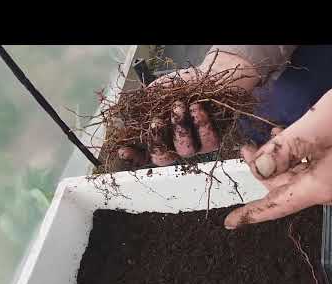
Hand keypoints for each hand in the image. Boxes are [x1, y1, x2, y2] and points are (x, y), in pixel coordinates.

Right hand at [120, 51, 260, 166]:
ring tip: (178, 106)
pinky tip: (197, 107)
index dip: (132, 156)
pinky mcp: (213, 141)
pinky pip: (208, 143)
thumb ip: (138, 107)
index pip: (142, 155)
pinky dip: (201, 124)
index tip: (123, 149)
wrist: (207, 76)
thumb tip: (118, 120)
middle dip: (157, 141)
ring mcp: (195, 146)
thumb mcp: (154, 93)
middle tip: (156, 121)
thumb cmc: (177, 87)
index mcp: (157, 137)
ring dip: (179, 129)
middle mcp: (174, 145)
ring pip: (185, 151)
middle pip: (162, 159)